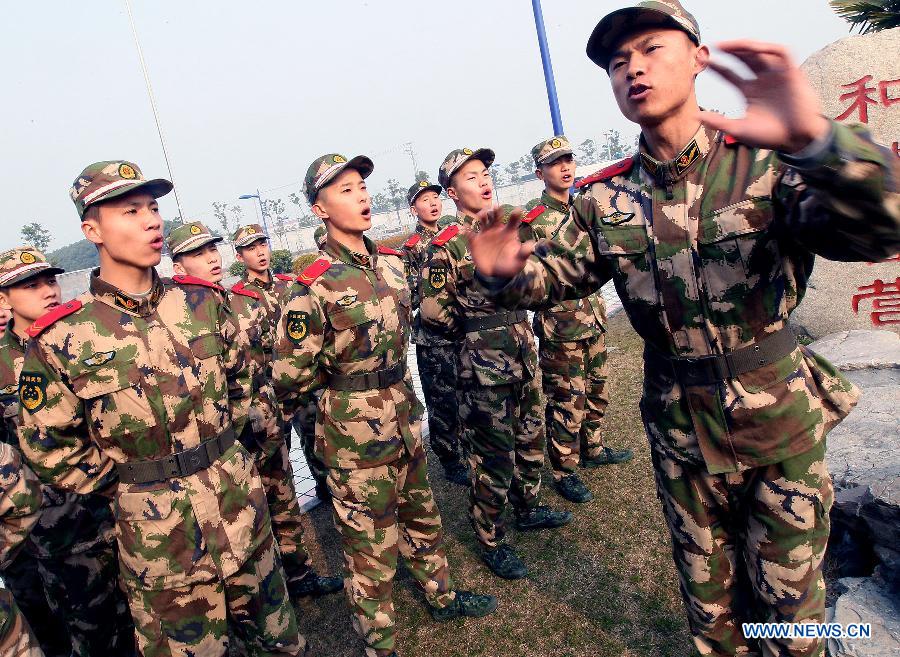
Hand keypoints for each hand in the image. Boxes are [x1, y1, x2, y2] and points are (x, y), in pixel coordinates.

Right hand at [467, 206, 534, 278]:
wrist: (495, 273)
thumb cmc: (510, 264)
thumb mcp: (519, 261)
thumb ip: (523, 253)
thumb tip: (531, 245)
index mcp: (509, 231)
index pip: (513, 220)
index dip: (515, 214)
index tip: (518, 210)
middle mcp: (497, 229)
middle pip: (496, 215)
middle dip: (495, 210)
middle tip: (496, 208)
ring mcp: (485, 233)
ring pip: (483, 219)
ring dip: (482, 214)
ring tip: (481, 216)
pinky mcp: (475, 241)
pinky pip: (469, 233)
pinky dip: (466, 230)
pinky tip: (465, 229)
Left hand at [699, 40, 829, 152]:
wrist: (796, 140)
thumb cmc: (770, 136)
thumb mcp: (739, 129)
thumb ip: (719, 122)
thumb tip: (696, 116)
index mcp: (749, 91)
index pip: (730, 75)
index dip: (717, 67)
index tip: (703, 61)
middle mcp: (761, 80)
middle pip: (743, 59)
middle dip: (729, 51)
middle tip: (712, 46)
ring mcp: (775, 75)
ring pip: (759, 52)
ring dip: (745, 46)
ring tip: (728, 45)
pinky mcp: (791, 73)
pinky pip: (782, 53)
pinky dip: (769, 48)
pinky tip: (754, 48)